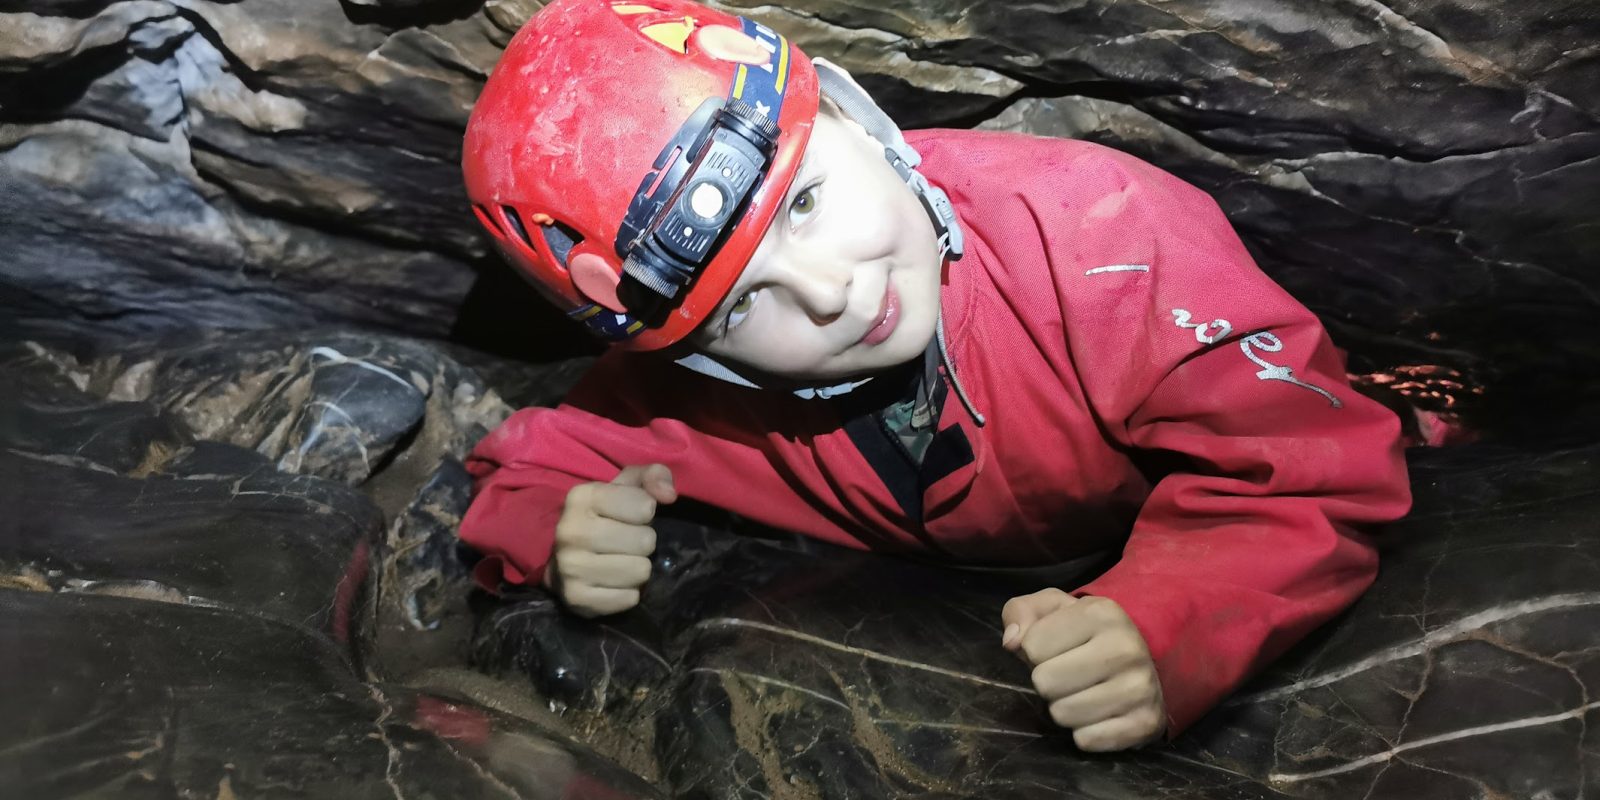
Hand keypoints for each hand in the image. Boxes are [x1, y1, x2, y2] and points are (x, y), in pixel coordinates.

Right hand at [545, 464, 675, 616]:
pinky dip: (627, 593)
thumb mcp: (626, 487)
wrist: (562, 560)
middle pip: (646, 541)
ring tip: (620, 561)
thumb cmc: (603, 517)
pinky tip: (612, 582)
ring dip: (637, 568)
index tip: (629, 516)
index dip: (645, 512)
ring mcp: (570, 567)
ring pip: (640, 571)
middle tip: (625, 543)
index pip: (645, 506)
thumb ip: (654, 476)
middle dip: (643, 542)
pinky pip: (629, 598)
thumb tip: (669, 495)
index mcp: (582, 497)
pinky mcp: (577, 599)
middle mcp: (570, 531)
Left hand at [1001, 589, 1165, 750]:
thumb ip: (1020, 613)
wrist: (1143, 666)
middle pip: (1044, 681)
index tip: (1059, 648)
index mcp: (1101, 612)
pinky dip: (1085, 732)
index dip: (1035, 650)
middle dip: (1048, 681)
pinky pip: (1086, 739)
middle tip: (1068, 675)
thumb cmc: (1086, 635)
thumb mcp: (1051, 610)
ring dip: (1064, 707)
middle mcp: (1126, 647)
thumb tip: (1012, 642)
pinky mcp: (1146, 723)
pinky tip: (1099, 714)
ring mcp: (1140, 687)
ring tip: (1083, 692)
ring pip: (1062, 714)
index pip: (1032, 645)